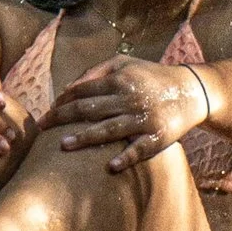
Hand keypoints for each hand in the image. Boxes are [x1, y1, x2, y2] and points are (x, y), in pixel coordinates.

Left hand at [48, 54, 217, 172]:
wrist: (190, 91)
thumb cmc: (151, 77)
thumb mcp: (125, 64)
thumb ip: (96, 71)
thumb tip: (67, 88)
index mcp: (120, 80)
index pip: (82, 91)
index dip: (61, 101)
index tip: (47, 113)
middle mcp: (130, 99)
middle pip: (89, 109)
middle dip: (61, 118)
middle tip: (41, 129)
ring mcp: (143, 119)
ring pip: (108, 129)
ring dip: (84, 138)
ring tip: (62, 146)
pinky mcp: (158, 137)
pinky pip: (139, 149)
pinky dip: (126, 158)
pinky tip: (110, 166)